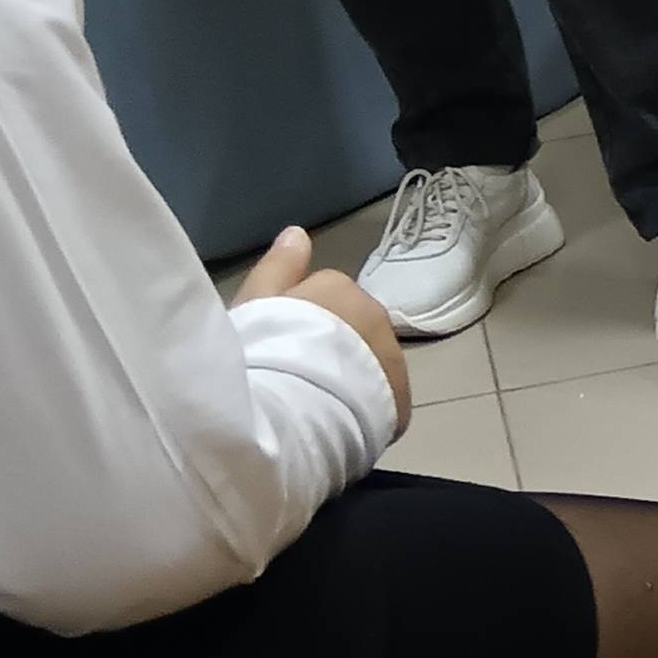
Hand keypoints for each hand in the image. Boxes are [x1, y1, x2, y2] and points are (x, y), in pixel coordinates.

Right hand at [229, 226, 412, 435]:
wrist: (289, 409)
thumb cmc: (264, 350)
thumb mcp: (257, 301)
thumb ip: (279, 266)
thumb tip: (298, 233)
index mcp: (338, 288)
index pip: (325, 299)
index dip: (299, 325)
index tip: (279, 347)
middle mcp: (375, 315)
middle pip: (353, 330)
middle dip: (333, 348)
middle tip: (296, 377)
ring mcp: (393, 358)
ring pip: (372, 364)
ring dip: (353, 379)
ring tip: (316, 405)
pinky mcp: (400, 401)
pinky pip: (384, 400)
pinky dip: (367, 409)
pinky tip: (338, 424)